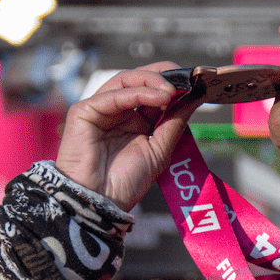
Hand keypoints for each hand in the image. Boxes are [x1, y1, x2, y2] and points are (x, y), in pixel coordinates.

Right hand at [55, 63, 203, 211]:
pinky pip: (113, 95)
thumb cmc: (125, 183)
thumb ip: (174, 124)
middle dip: (163, 77)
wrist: (101, 203)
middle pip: (139, 81)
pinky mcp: (84, 110)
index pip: (153, 92)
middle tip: (185, 81)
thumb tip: (193, 99)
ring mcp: (100, 109)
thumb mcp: (159, 150)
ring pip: (125, 81)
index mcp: (134, 121)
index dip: (172, 85)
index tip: (195, 84)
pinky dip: (137, 92)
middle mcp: (117, 111)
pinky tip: (158, 96)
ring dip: (152, 81)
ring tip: (172, 90)